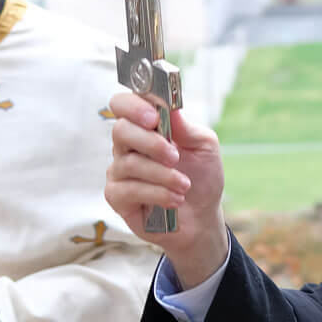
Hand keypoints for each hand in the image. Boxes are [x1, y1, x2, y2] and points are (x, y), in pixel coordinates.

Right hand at [105, 92, 227, 286]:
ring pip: (129, 163)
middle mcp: (127, 146)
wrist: (202, 217)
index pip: (123, 104)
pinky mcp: (117, 196)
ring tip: (184, 185)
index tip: (154, 117)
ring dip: (162, 175)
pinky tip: (175, 200)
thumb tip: (170, 106)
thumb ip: (186, 127)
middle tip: (174, 157)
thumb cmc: (201, 177)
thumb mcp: (204, 147)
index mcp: (145, 127)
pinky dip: (157, 194)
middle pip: (121, 130)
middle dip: (151, 143)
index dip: (133, 106)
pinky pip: (129, 189)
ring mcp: (119, 171)